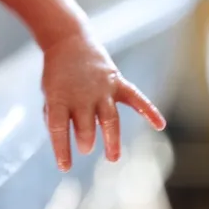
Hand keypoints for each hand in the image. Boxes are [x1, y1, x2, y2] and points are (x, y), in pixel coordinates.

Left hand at [42, 34, 165, 171]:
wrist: (68, 42)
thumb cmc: (57, 75)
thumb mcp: (49, 95)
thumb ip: (57, 117)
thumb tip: (66, 142)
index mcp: (59, 97)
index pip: (58, 128)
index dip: (61, 149)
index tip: (64, 167)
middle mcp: (81, 94)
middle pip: (86, 125)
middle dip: (86, 140)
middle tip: (85, 148)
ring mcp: (101, 88)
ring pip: (110, 118)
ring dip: (112, 139)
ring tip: (112, 158)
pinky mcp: (117, 82)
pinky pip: (135, 98)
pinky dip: (149, 111)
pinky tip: (160, 125)